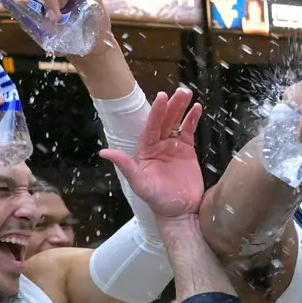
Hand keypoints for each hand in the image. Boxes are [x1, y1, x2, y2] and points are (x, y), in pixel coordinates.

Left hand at [99, 87, 203, 218]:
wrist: (181, 211)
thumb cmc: (159, 201)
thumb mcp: (140, 184)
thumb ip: (125, 166)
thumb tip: (104, 152)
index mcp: (145, 151)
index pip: (151, 127)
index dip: (157, 112)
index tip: (162, 97)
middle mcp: (158, 146)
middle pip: (165, 121)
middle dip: (172, 106)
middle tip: (180, 91)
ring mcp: (173, 147)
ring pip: (176, 123)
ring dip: (182, 108)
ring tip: (188, 93)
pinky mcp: (187, 151)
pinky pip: (188, 132)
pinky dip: (192, 120)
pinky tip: (197, 108)